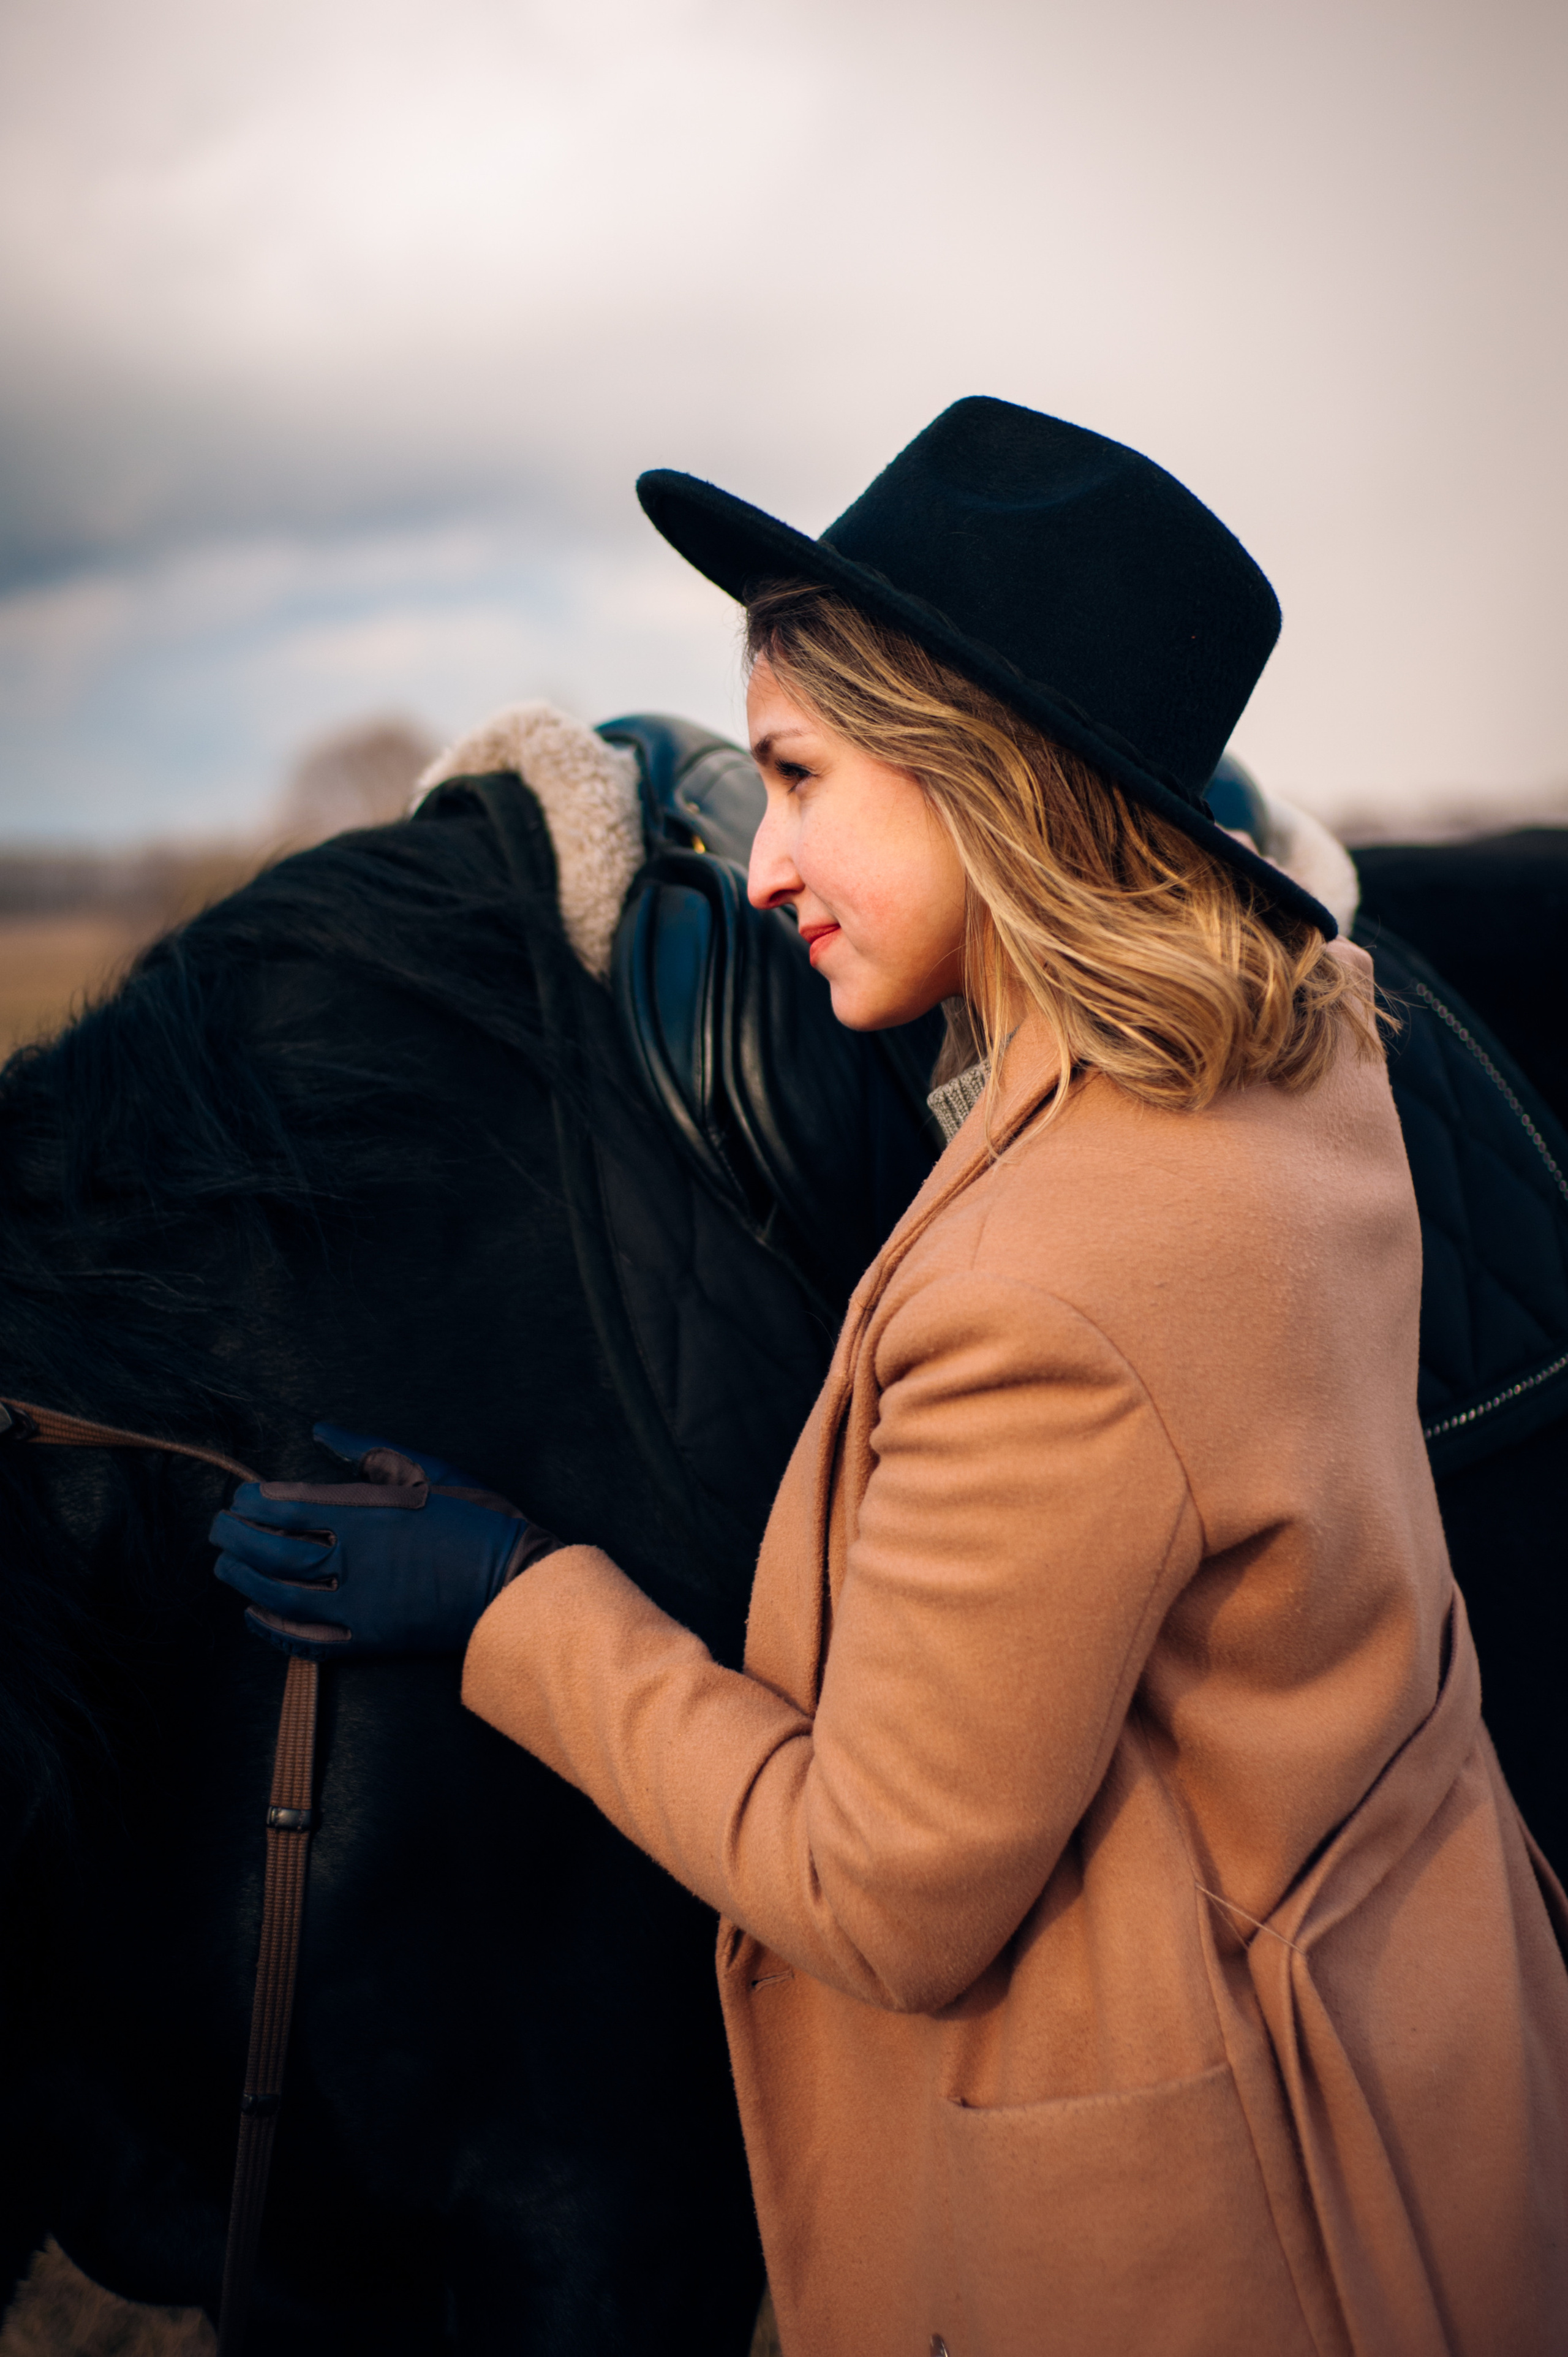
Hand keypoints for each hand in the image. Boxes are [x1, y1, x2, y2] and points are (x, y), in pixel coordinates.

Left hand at [209, 1424, 559, 1658]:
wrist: (516, 1585)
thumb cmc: (479, 1519)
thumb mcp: (430, 1470)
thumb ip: (370, 1452)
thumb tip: (322, 1432)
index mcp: (368, 1514)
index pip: (288, 1508)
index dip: (255, 1502)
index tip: (241, 1496)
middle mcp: (354, 1561)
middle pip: (274, 1551)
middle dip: (236, 1538)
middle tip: (219, 1527)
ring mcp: (359, 1606)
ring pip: (281, 1594)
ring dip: (244, 1579)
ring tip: (225, 1566)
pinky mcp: (370, 1641)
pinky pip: (307, 1641)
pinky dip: (274, 1630)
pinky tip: (255, 1615)